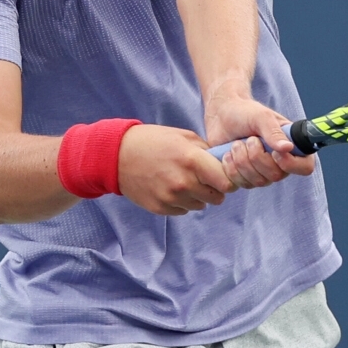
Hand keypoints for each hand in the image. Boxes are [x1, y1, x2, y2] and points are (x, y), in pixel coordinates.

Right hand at [118, 125, 236, 215]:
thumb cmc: (154, 141)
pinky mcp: (160, 208)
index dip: (228, 179)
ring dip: (198, 196)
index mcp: (192, 160)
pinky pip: (183, 210)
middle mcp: (183, 182)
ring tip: (184, 180)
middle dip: (215, 189)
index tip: (224, 176)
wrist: (118, 155)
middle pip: (217, 197)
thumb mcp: (184, 136)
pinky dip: (182, 202)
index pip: (226, 182)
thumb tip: (224, 164)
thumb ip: (207, 151)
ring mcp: (171, 198)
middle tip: (205, 178)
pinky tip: (171, 187)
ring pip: (201, 205)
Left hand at [204, 93, 315, 188]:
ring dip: (241, 160)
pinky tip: (227, 154)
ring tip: (236, 143)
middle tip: (249, 139)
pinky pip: (237, 184)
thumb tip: (288, 147)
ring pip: (255, 182)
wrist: (221, 115)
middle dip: (257, 156)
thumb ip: (274, 132)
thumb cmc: (245, 113)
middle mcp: (278, 164)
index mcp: (291, 147)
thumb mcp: (261, 117)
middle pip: (275, 176)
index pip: (305, 167)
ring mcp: (260, 174)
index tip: (274, 152)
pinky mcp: (241, 179)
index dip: (292, 164)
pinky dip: (229, 167)